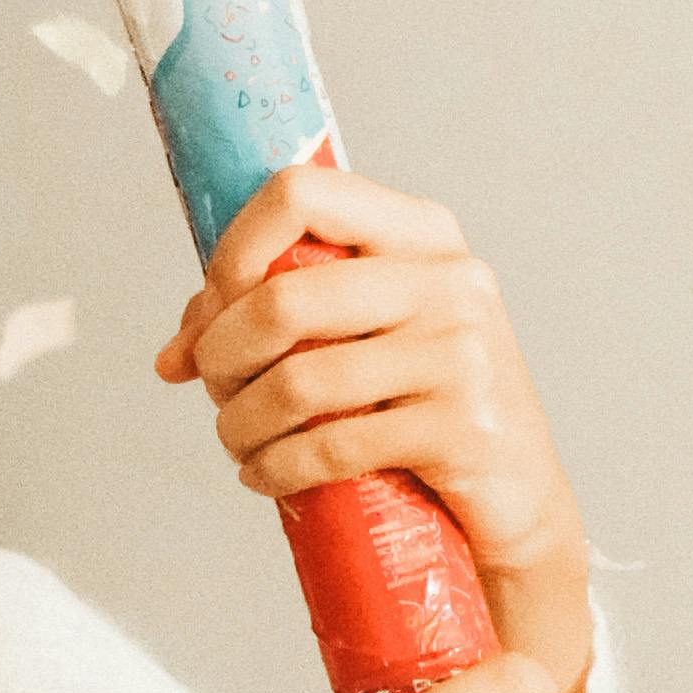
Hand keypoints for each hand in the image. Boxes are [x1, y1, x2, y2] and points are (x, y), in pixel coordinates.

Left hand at [156, 162, 588, 687]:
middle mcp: (450, 280)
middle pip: (284, 297)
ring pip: (298, 381)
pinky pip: (331, 446)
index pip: (301, 192)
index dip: (233, 249)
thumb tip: (176, 349)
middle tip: (215, 389)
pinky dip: (277, 468)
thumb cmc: (424, 407)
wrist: (516, 499)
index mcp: (422, 234)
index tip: (214, 307)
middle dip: (222, 354)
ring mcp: (462, 353)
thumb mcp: (365, 338)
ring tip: (237, 441)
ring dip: (241, 422)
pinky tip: (266, 476)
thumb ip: (274, 314)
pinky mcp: (462, 429)